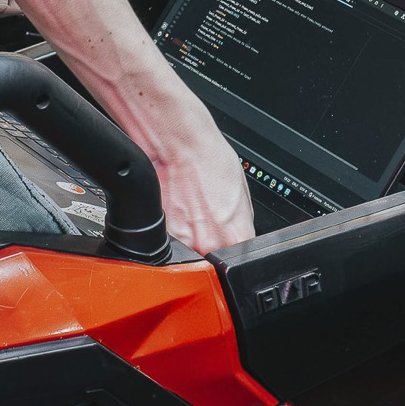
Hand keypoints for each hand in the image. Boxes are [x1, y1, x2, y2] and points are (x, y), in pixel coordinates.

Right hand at [147, 99, 255, 253]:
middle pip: (214, 258)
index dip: (234, 250)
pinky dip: (174, 228)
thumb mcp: (241, 193)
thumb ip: (240, 222)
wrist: (179, 146)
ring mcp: (184, 241)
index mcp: (236, 234)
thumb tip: (238, 234)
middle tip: (206, 219)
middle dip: (212, 243)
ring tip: (189, 210)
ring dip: (191, 236)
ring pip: (191, 251)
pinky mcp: (162, 234)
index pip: (240, 259)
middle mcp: (209, 243)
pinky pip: (171, 240)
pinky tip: (177, 208)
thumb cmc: (209, 160)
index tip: (228, 238)